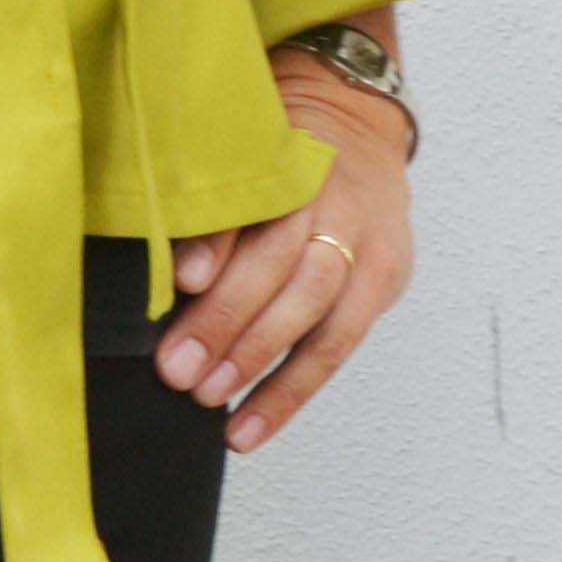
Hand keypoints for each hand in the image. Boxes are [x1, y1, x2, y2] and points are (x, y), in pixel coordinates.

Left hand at [154, 67, 415, 453]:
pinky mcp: (383, 281)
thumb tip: (177, 276)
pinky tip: (247, 427)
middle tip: (178, 368)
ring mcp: (366, 243)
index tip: (180, 282)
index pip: (254, 205)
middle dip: (229, 321)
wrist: (359, 134)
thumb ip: (214, 211)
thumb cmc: (279, 156)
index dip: (217, 244)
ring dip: (260, 365)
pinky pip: (337, 349)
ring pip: (316, 313)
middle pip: (285, 265)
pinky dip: (288, 394)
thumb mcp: (244, 158)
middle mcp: (333, 200)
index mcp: (290, 160)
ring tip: (210, 402)